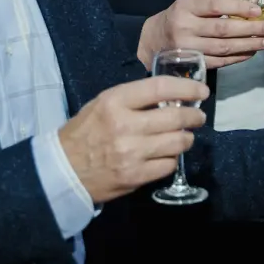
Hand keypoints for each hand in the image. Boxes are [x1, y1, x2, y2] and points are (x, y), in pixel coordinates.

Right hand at [58, 77, 207, 202]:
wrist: (62, 170)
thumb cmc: (84, 133)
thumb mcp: (102, 105)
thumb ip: (134, 100)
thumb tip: (171, 97)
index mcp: (115, 102)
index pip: (160, 88)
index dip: (187, 87)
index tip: (201, 91)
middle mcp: (125, 126)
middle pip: (176, 117)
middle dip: (194, 116)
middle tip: (198, 117)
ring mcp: (132, 153)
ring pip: (178, 142)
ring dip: (187, 139)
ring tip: (184, 137)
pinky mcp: (136, 176)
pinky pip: (169, 165)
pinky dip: (172, 159)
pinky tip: (166, 155)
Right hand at [138, 0, 263, 69]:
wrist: (151, 40)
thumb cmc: (179, 18)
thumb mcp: (195, 4)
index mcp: (185, 7)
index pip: (216, 5)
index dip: (238, 8)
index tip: (258, 11)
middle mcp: (184, 27)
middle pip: (222, 29)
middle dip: (250, 30)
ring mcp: (187, 48)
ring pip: (223, 48)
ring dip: (248, 45)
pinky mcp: (190, 64)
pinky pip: (219, 62)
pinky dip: (237, 58)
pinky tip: (251, 52)